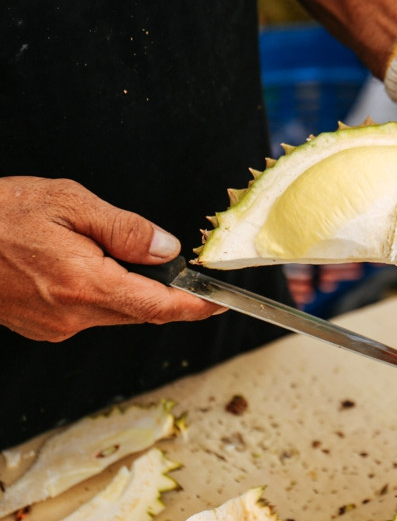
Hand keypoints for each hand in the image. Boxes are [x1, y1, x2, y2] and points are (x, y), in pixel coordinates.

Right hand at [0, 177, 223, 340]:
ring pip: (114, 313)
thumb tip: (166, 249)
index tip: (221, 304)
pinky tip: (84, 264)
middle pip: (140, 312)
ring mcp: (52, 327)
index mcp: (84, 286)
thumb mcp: (68, 203)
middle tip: (171, 263)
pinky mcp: (40, 327)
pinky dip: (101, 293)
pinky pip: (87, 314)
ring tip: (106, 250)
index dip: (196, 308)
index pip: (158, 307)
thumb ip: (124, 229)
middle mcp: (70, 317)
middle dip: (163, 292)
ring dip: (128, 290)